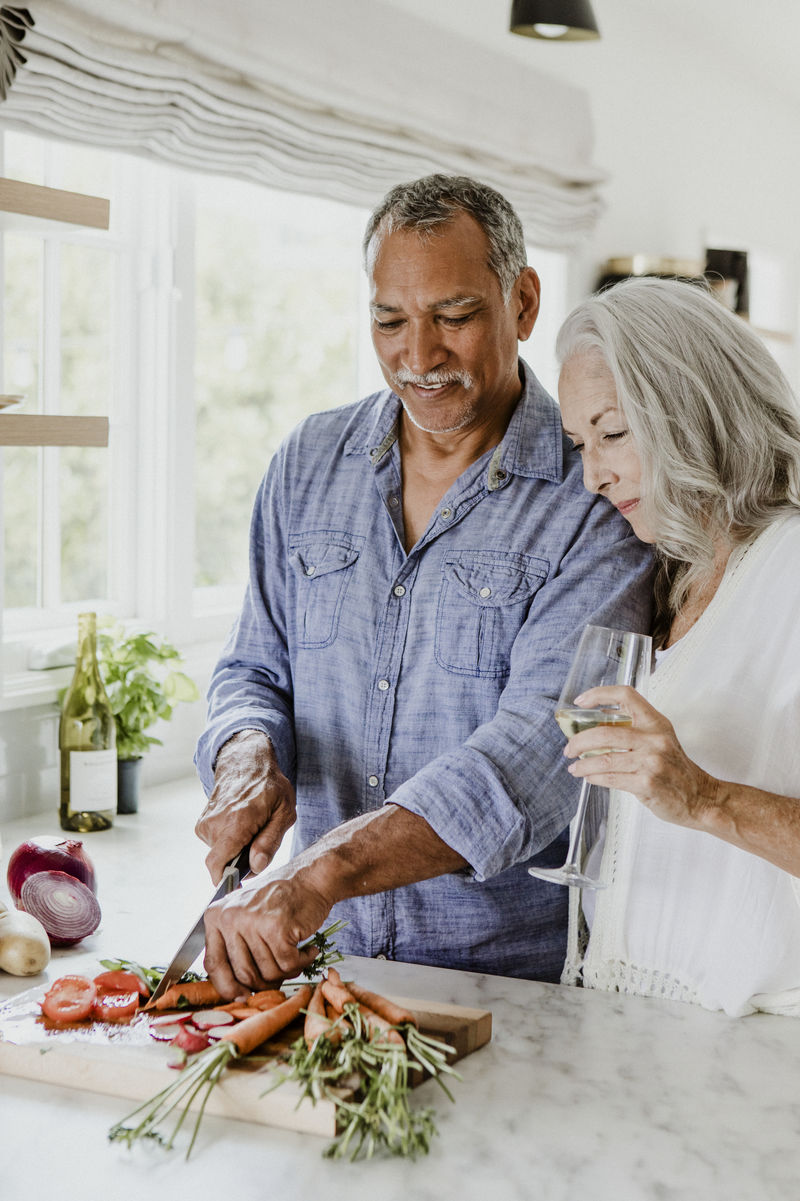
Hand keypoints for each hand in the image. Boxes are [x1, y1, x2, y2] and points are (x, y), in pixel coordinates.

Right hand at [195, 730, 295, 883]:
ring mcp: (205, 823)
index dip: (225, 881)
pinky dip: (229, 841)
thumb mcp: (284, 812)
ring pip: (221, 854)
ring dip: (236, 850)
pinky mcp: (202, 825)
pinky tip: (240, 825)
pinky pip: (216, 845)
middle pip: (224, 862)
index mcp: (236, 821)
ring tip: (251, 829)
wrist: (245, 763)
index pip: (216, 863)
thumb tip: (255, 867)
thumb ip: (270, 841)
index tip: (238, 887)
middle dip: (241, 861)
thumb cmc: (270, 787)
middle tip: (260, 842)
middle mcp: (215, 823)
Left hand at [202, 868, 329, 996]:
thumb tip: (234, 992)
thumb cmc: (279, 899)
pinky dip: (301, 962)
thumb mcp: (245, 916)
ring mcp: (253, 922)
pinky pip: (288, 964)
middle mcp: (230, 918)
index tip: (242, 997)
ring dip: (287, 971)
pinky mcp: (277, 927)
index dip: (228, 988)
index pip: (214, 965)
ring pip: (268, 972)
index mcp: (216, 916)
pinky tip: (308, 950)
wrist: (310, 877)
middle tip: (281, 974)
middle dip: (265, 982)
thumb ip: (234, 947)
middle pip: (243, 974)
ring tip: (296, 954)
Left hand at [563, 685, 718, 828]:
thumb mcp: (660, 739)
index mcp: (656, 722)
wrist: (700, 797)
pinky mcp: (646, 784)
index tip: (581, 701)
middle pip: (604, 733)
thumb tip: (596, 722)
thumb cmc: (676, 768)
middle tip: (569, 748)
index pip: (626, 695)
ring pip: (604, 760)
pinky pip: (611, 778)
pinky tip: (589, 777)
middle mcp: (654, 739)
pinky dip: (594, 778)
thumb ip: (634, 729)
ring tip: (575, 768)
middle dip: (579, 741)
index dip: (600, 694)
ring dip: (583, 765)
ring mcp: (651, 762)